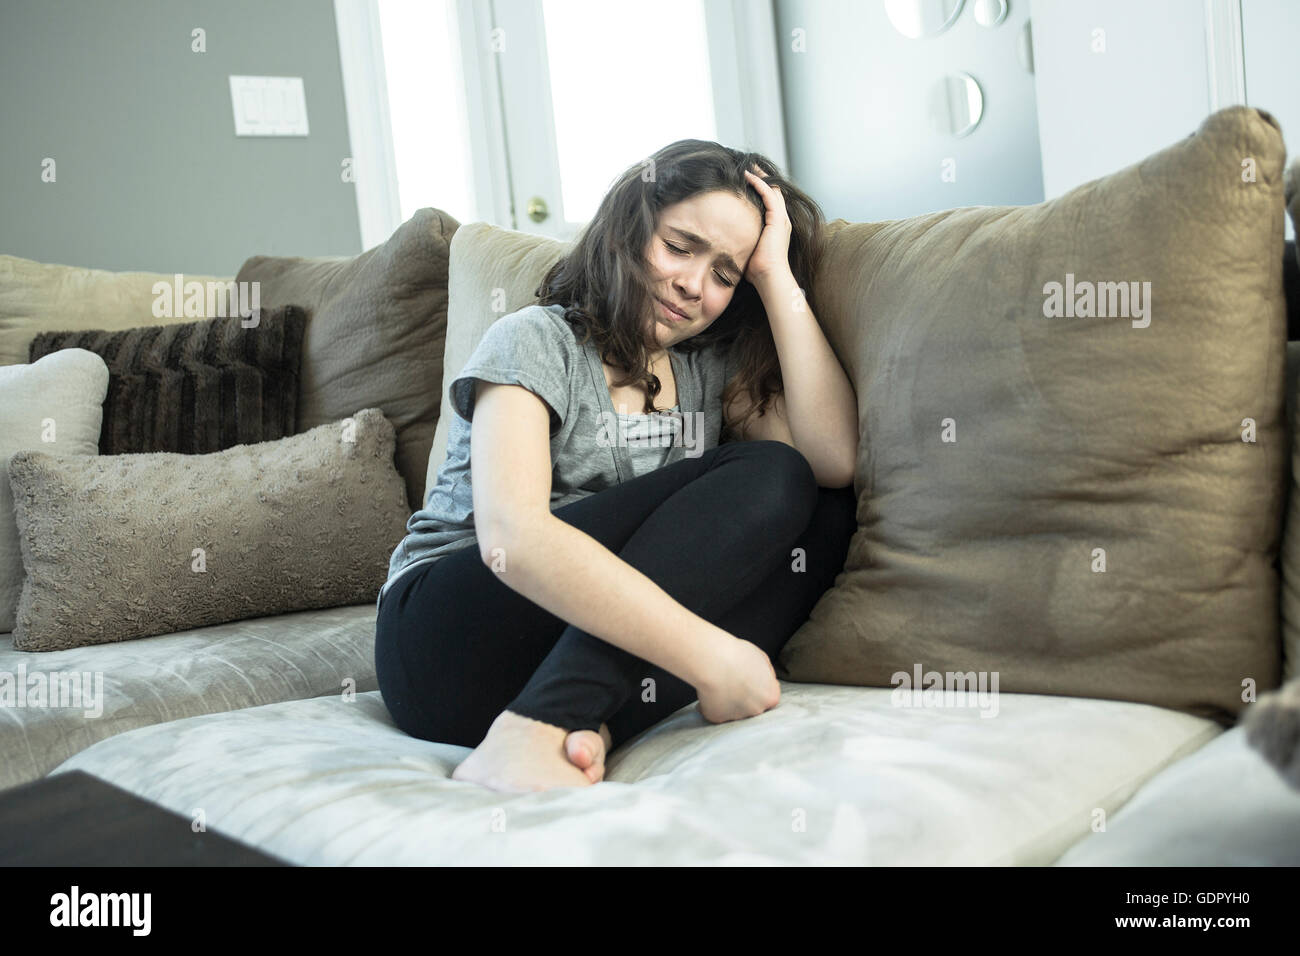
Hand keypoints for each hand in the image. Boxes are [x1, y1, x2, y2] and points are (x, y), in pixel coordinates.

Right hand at [694, 635, 780, 723]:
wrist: (713, 661)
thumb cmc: (736, 656)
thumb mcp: (761, 657)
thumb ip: (767, 673)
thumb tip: (766, 679)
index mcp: (770, 696)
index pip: (769, 697)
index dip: (758, 687)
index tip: (749, 679)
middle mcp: (757, 710)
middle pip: (753, 705)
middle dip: (745, 696)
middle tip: (735, 680)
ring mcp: (738, 716)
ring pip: (735, 710)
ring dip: (730, 700)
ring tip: (721, 682)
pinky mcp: (718, 717)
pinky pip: (717, 711)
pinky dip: (713, 703)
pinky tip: (711, 690)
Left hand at [742, 165, 794, 287]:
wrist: (769, 277)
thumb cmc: (758, 270)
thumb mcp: (748, 250)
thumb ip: (741, 242)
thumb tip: (723, 243)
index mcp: (776, 227)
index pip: (771, 202)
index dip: (760, 189)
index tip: (747, 181)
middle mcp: (782, 220)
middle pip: (774, 191)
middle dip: (762, 178)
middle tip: (749, 168)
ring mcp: (781, 219)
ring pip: (772, 189)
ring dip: (760, 176)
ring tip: (748, 167)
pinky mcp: (778, 219)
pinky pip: (769, 194)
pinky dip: (759, 183)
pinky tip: (748, 176)